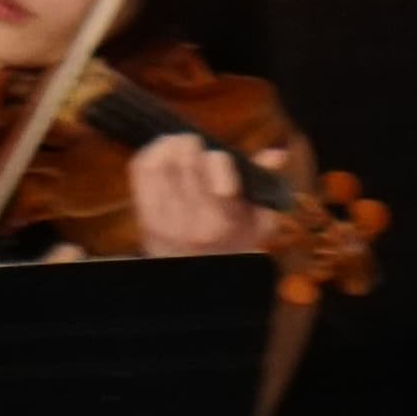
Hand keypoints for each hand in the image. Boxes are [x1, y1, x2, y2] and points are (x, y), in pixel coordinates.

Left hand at [127, 132, 261, 258]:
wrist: (200, 270)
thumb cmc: (234, 241)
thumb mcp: (259, 221)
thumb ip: (267, 185)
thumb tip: (276, 154)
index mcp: (223, 221)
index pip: (217, 181)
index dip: (219, 163)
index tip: (221, 159)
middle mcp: (191, 222)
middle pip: (186, 160)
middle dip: (193, 145)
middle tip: (197, 145)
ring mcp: (164, 220)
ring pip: (161, 161)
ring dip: (171, 146)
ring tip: (179, 147)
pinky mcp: (145, 217)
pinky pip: (140, 170)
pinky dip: (151, 152)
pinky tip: (162, 153)